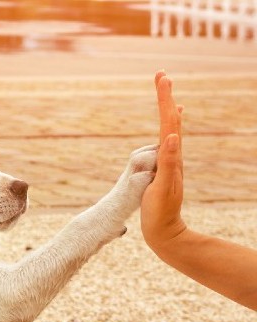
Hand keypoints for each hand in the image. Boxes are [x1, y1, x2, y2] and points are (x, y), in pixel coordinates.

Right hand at [140, 71, 185, 250]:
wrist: (164, 232)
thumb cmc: (160, 213)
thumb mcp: (162, 188)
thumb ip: (168, 162)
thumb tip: (172, 136)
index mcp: (171, 157)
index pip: (168, 122)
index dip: (164, 99)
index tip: (161, 78)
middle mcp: (173, 156)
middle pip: (170, 121)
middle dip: (165, 97)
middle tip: (161, 76)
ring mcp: (169, 164)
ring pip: (169, 130)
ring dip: (166, 109)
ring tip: (166, 92)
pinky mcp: (163, 171)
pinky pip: (166, 145)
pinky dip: (167, 131)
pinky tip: (169, 131)